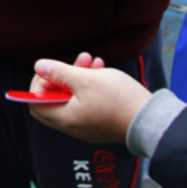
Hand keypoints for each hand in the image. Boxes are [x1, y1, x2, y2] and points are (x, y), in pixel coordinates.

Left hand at [25, 53, 152, 142]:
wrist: (150, 120)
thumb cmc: (118, 99)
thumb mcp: (86, 79)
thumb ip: (59, 73)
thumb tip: (38, 67)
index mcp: (64, 118)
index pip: (36, 102)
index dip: (40, 83)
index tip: (53, 70)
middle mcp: (72, 127)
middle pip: (53, 100)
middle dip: (61, 78)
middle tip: (74, 63)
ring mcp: (86, 127)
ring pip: (72, 98)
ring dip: (78, 77)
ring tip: (93, 60)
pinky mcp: (100, 124)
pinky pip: (86, 104)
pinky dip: (89, 87)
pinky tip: (101, 70)